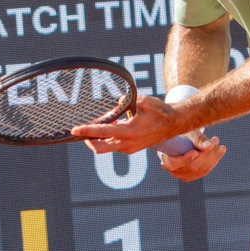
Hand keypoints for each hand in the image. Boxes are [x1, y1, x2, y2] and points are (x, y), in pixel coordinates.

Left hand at [72, 96, 189, 154]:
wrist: (174, 124)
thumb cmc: (160, 111)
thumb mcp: (144, 101)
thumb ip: (127, 101)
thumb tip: (116, 103)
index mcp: (129, 132)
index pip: (102, 132)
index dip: (86, 130)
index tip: (75, 129)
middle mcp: (127, 144)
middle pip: (99, 148)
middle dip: (88, 140)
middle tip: (82, 131)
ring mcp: (130, 148)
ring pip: (106, 148)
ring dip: (99, 139)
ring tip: (100, 125)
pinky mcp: (132, 149)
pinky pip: (114, 147)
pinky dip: (108, 139)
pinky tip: (112, 126)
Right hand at [158, 129, 224, 181]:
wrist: (184, 134)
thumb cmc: (184, 130)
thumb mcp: (189, 131)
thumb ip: (198, 138)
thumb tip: (209, 145)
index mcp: (165, 156)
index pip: (173, 163)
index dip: (185, 159)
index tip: (196, 152)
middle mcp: (171, 168)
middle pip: (190, 167)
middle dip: (206, 154)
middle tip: (215, 139)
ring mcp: (182, 173)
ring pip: (200, 170)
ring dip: (213, 157)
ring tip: (219, 143)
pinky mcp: (193, 174)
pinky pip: (205, 170)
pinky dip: (214, 160)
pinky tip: (220, 150)